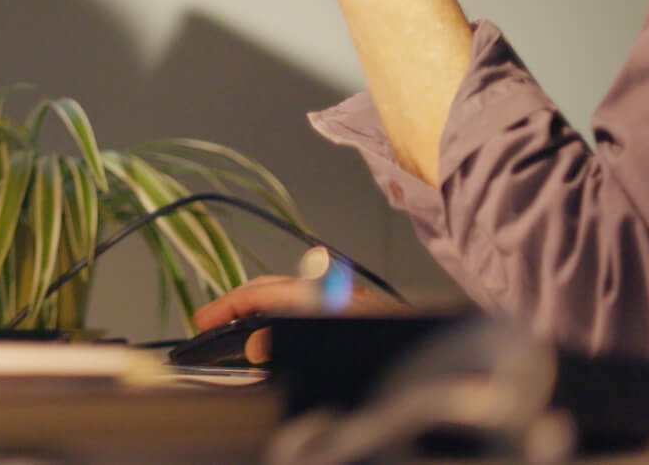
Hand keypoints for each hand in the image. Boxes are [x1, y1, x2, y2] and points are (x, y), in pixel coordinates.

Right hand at [190, 273, 408, 362]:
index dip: (229, 306)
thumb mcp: (335, 354)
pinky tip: (279, 332)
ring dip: (263, 308)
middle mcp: (342, 292)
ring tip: (238, 327)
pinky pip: (311, 304)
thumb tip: (259, 345)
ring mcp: (354, 301)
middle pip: (278, 285)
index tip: (204, 320)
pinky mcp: (363, 314)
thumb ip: (293, 345)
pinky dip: (286, 314)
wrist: (444, 364)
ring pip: (295, 293)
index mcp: (331, 297)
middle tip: (212, 321)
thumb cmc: (394, 359)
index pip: (266, 292)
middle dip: (241, 301)